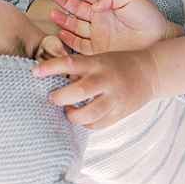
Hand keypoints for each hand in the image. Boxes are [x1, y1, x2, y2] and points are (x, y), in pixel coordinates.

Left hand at [32, 49, 157, 128]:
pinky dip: (86, 123)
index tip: (34, 73)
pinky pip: (96, 125)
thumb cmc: (118, 64)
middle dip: (59, 98)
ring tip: (68, 110)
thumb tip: (50, 80)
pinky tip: (85, 116)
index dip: (50, 67)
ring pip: (87, 114)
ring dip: (72, 115)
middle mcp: (105, 80)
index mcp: (98, 63)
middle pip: (78, 92)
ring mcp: (113, 98)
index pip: (70, 63)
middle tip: (52, 98)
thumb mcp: (100, 58)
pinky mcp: (119, 113)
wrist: (151, 72)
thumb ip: (79, 68)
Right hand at [48, 0, 182, 53]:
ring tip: (52, 13)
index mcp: (108, 3)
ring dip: (64, 19)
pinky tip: (61, 33)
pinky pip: (80, 45)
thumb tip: (94, 3)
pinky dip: (69, 39)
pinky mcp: (98, 49)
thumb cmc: (148, 17)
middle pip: (78, 8)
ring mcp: (98, 33)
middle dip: (66, 1)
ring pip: (75, 25)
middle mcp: (100, 18)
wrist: (158, 40)